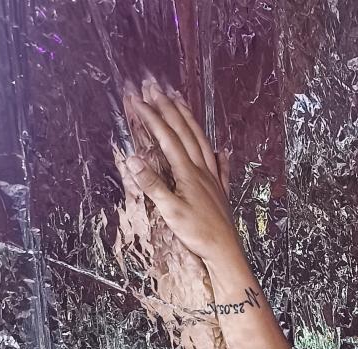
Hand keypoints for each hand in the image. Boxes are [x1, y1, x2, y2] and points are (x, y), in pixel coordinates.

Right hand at [119, 79, 240, 264]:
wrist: (225, 253)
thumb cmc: (198, 234)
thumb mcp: (170, 211)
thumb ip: (152, 184)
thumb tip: (133, 159)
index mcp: (188, 172)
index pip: (167, 137)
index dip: (151, 116)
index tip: (136, 99)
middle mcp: (202, 170)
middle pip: (185, 132)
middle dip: (168, 108)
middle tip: (155, 87)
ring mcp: (214, 180)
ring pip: (202, 142)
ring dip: (190, 120)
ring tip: (180, 102)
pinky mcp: (221, 193)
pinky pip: (222, 168)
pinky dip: (220, 155)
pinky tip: (222, 149)